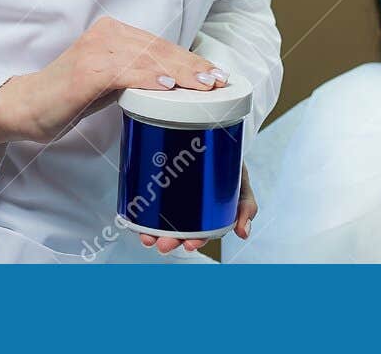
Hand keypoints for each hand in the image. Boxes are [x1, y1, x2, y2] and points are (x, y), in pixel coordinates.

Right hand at [0, 16, 226, 145]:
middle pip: (159, 49)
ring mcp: (96, 50)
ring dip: (179, 72)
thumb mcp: (111, 83)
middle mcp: (106, 34)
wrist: (26, 107)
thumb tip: (178, 86)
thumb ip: (138, 77)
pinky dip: (148, 79)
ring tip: (203, 85)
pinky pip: (125, 72)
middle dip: (192, 66)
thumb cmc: (69, 97)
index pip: (160, 46)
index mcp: (114, 33)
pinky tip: (167, 86)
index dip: (190, 59)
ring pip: (148, 58)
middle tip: (218, 80)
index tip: (215, 74)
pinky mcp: (87, 70)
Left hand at [141, 165, 256, 254]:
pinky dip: (140, 214)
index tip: (190, 244)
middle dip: (171, 241)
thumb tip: (243, 233)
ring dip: (153, 234)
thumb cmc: (230, 165)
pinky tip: (134, 220)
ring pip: (160, 222)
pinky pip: (148, 204)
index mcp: (210, 216)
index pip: (201, 234)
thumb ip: (246, 207)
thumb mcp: (241, 183)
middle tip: (164, 244)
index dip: (195, 242)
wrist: (216, 135)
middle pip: (178, 232)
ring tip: (147, 238)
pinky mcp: (159, 187)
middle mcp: (190, 212)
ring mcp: (172, 200)